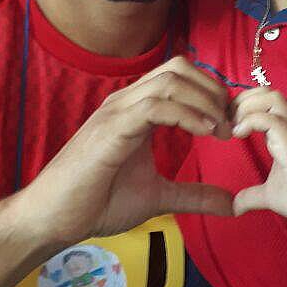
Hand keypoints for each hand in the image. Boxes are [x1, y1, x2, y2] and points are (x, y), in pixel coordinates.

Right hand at [16, 56, 233, 245]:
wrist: (54, 218)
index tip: (232, 125)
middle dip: (213, 91)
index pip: (181, 78)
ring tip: (220, 130)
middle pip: (179, 68)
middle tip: (230, 124)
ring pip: (169, 80)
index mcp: (136, 110)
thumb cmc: (96, 203)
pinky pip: (153, 106)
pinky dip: (185, 114)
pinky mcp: (110, 129)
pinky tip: (203, 132)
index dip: (212, 94)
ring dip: (204, 101)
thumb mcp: (157, 198)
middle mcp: (126, 102)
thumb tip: (230, 204)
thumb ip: (192, 195)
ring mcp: (117, 112)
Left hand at [230, 88, 286, 228]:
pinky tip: (239, 135)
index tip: (226, 125)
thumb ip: (251, 196)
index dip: (240, 105)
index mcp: (281, 134)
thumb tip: (234, 207)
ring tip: (235, 127)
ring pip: (271, 97)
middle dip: (241, 99)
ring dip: (247, 106)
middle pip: (266, 91)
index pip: (261, 100)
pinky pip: (271, 119)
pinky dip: (250, 121)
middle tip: (228, 122)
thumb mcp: (269, 195)